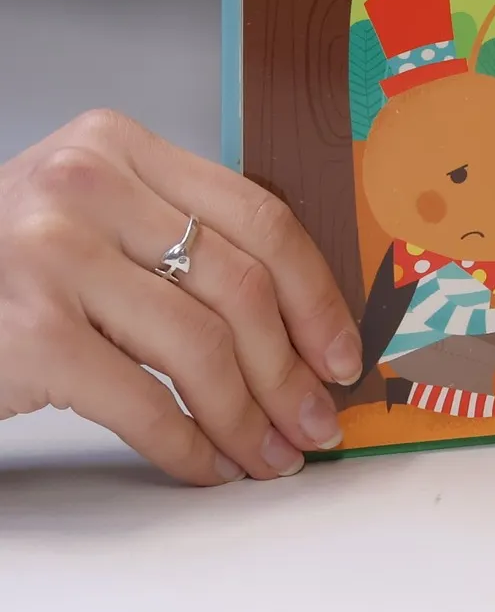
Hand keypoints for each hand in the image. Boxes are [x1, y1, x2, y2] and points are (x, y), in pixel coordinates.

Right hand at [0, 110, 363, 484]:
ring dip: (250, 416)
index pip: (260, 215)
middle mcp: (90, 186)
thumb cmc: (3, 267)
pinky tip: (207, 465)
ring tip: (271, 453)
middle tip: (317, 419)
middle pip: (240, 284)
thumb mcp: (91, 215)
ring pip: (202, 346)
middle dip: (293, 367)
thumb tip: (296, 319)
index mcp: (122, 145)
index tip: (343, 350)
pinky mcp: (31, 334)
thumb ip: (177, 234)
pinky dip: (188, 444)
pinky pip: (143, 401)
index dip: (316, 293)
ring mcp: (54, 257)